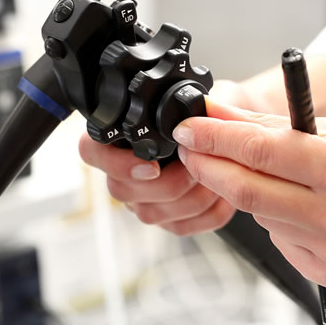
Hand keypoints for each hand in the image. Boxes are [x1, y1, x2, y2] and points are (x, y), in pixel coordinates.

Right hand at [78, 80, 250, 234]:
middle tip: (198, 166)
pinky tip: (223, 194)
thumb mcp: (202, 98)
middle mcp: (124, 172)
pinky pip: (181, 227)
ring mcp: (142, 200)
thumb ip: (192, 103)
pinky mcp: (167, 221)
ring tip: (218, 176)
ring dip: (192, 197)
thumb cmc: (212, 113)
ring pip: (151, 214)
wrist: (234, 132)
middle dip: (168, 183)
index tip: (152, 166)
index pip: (91, 151)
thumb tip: (189, 118)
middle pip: (121, 190)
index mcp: (120, 138)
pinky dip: (208, 213)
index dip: (115, 162)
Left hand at [171, 100, 325, 288]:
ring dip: (250, 190)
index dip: (216, 139)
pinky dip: (278, 218)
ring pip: (262, 217)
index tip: (188, 128)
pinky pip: (282, 240)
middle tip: (192, 148)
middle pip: (248, 192)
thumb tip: (219, 115)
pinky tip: (304, 205)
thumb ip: (274, 127)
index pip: (260, 153)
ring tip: (279, 172)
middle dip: (211, 167)